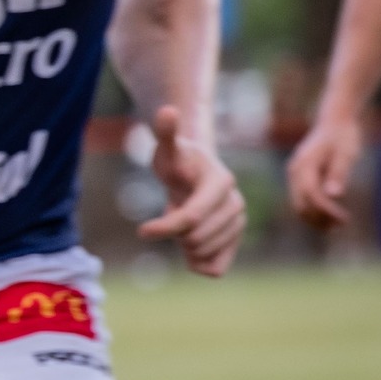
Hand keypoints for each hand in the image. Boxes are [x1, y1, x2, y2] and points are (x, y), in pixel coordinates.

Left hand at [137, 105, 245, 275]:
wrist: (194, 175)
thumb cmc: (177, 160)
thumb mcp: (167, 148)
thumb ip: (166, 132)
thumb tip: (167, 110)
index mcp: (221, 182)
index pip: (192, 216)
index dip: (165, 226)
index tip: (141, 230)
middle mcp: (236, 203)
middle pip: (196, 237)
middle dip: (175, 233)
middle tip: (171, 215)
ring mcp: (239, 223)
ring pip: (204, 253)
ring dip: (184, 246)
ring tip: (181, 225)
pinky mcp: (235, 241)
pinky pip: (216, 269)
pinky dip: (199, 264)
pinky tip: (189, 249)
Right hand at [286, 114, 363, 228]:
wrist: (334, 122)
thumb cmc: (343, 136)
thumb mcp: (346, 153)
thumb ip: (338, 173)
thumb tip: (334, 195)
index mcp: (304, 164)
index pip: (311, 194)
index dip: (326, 210)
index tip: (344, 219)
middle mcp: (295, 171)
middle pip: (301, 203)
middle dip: (319, 217)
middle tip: (341, 225)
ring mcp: (295, 174)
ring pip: (299, 203)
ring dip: (315, 217)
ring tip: (336, 225)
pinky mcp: (299, 177)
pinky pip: (302, 198)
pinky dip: (314, 209)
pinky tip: (329, 214)